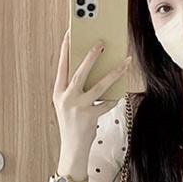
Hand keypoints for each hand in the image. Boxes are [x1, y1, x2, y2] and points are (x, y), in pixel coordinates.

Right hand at [52, 28, 132, 147]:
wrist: (72, 148)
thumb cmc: (72, 124)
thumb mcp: (67, 104)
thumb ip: (75, 88)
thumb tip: (92, 69)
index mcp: (58, 92)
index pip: (62, 65)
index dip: (66, 48)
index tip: (70, 33)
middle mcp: (66, 98)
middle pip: (80, 72)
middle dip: (91, 56)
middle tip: (101, 43)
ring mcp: (77, 107)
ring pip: (98, 86)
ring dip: (113, 73)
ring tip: (124, 63)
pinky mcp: (89, 116)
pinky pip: (106, 103)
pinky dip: (113, 99)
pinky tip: (119, 94)